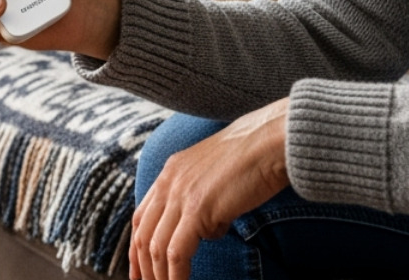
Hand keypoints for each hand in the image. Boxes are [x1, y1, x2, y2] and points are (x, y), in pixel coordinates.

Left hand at [130, 99, 289, 279]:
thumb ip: (204, 197)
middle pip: (142, 234)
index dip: (137, 247)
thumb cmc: (256, 156)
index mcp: (171, 171)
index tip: (139, 270)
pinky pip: (176, 254)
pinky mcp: (197, 210)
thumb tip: (209, 228)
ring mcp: (181, 195)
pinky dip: (176, 276)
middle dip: (142, 268)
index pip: (142, 216)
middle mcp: (169, 182)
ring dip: (158, 277)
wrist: (271, 141)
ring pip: (155, 248)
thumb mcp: (217, 173)